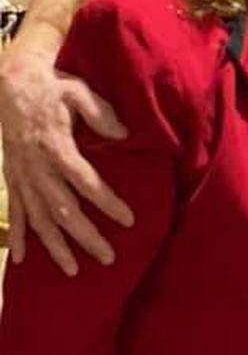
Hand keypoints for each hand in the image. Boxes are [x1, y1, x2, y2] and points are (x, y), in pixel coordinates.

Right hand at [0, 46, 131, 273]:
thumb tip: (125, 134)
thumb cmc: (51, 88)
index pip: (86, 183)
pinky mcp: (12, 179)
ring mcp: (22, 177)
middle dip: (86, 236)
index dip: (107, 203)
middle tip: (108, 258)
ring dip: (55, 246)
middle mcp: (37, 168)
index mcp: (57, 147)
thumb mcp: (78, 91)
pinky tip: (22, 259)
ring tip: (74, 270)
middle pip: (63, 210)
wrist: (10, 84)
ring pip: (39, 219)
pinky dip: (17, 236)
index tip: (128, 220)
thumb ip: (101, 114)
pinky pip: (15, 213)